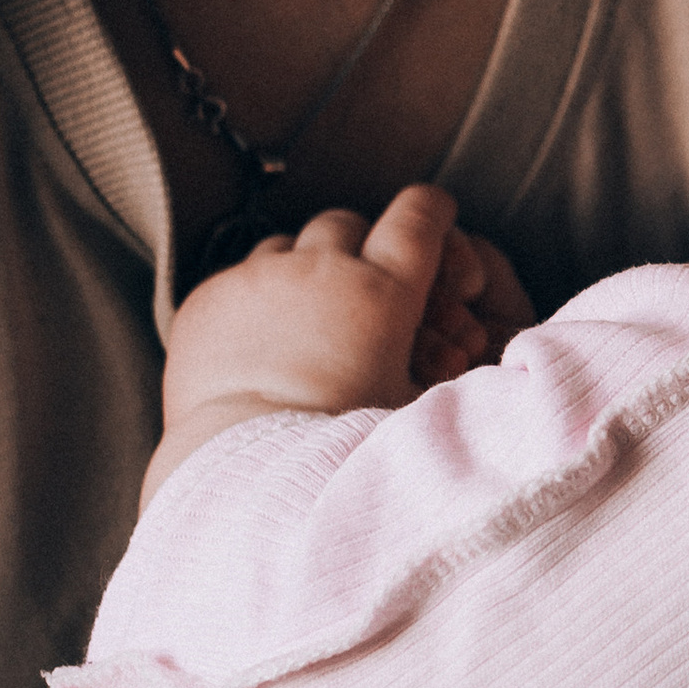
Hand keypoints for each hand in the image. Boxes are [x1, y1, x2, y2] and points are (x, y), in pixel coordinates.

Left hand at [162, 191, 525, 436]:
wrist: (247, 476)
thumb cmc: (343, 455)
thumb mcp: (419, 413)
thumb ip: (448, 373)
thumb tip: (481, 355)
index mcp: (384, 295)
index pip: (420, 216)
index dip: (433, 211)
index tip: (437, 212)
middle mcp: (321, 273)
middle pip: (348, 224)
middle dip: (362, 248)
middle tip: (367, 289)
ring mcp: (258, 282)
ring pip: (289, 244)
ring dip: (305, 270)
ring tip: (310, 320)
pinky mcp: (208, 301)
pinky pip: (238, 276)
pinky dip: (255, 298)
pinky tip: (262, 340)